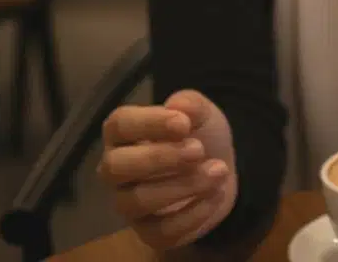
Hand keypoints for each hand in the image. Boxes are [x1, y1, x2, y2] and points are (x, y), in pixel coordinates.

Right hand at [99, 90, 237, 249]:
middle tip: (198, 149)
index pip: (119, 125)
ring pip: (137, 201)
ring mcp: (128, 204)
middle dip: (159, 158)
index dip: (149, 123)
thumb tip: (177, 104)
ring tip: (218, 170)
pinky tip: (216, 194)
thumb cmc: (200, 133)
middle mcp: (116, 170)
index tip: (183, 123)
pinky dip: (193, 213)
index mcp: (123, 133)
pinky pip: (161, 231)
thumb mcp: (202, 112)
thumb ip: (191, 104)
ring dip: (182, 186)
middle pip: (116, 167)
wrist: (221, 167)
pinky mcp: (149, 232)